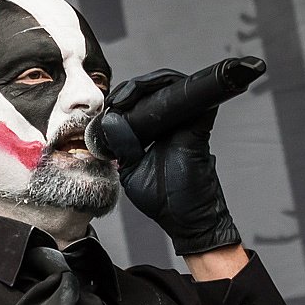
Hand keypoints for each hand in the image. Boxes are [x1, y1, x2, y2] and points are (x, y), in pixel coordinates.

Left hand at [109, 69, 240, 255]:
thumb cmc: (163, 199)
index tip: (106, 108)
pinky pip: (190, 96)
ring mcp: (187, 123)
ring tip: (123, 98)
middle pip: (154, 90)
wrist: (185, 219)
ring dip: (145, 85)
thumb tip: (109, 123)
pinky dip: (169, 87)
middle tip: (114, 100)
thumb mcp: (129, 170)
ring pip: (170, 87)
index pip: (139, 104)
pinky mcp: (198, 125)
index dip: (123, 99)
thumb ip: (120, 146)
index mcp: (154, 134)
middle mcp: (172, 124)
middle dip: (131, 89)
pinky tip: (145, 97)